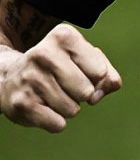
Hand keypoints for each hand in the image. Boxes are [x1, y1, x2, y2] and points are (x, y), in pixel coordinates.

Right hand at [0, 24, 121, 132]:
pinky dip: (56, 121)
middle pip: (87, 91)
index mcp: (64, 36)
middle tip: (66, 84)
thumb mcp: (85, 60)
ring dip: (68, 107)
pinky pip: (57, 124)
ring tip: (53, 94)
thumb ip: (108, 74)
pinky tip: (44, 107)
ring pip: (72, 110)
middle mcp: (44, 53)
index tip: (82, 71)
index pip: (100, 71)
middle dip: (83, 94)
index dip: (96, 77)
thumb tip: (108, 88)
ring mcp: (30, 78)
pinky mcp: (21, 104)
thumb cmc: (60, 66)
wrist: (12, 76)